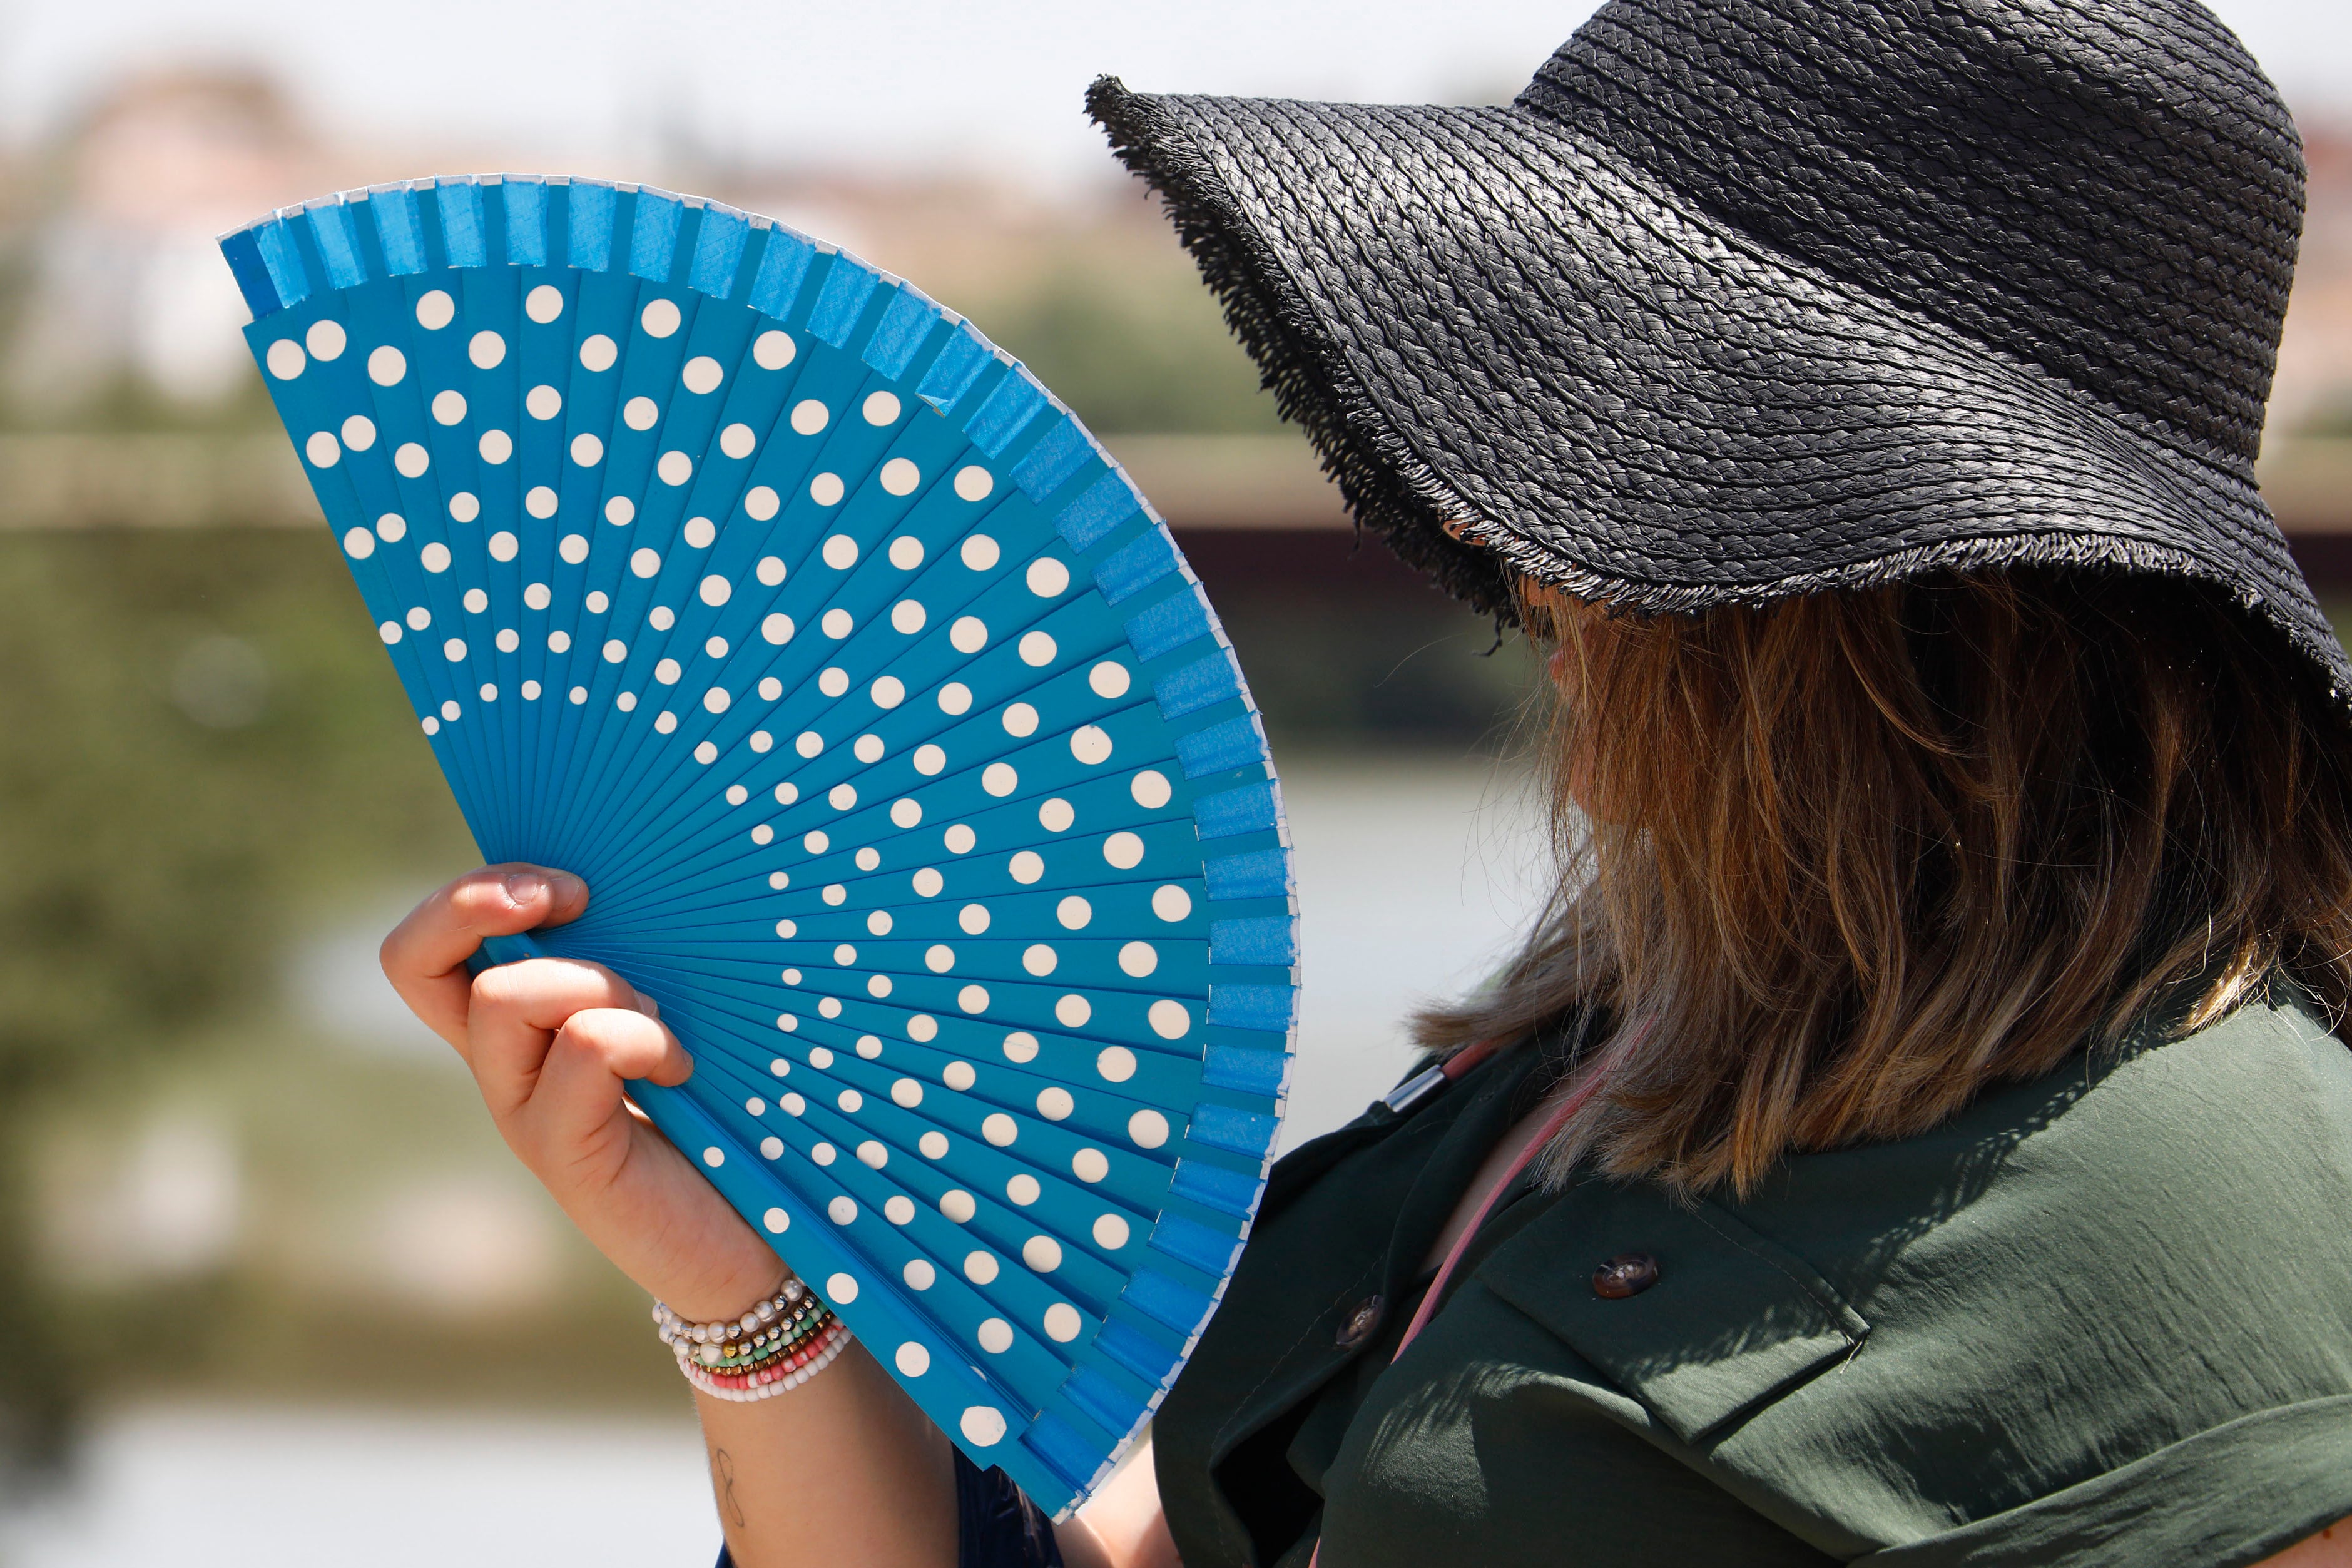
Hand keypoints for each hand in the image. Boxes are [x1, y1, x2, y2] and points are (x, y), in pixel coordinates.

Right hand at [381, 864, 783, 1319]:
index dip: (463, 896)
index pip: (427, 953)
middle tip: (576, 898)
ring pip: (505, 995)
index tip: (566, 884)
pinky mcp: (564, 1156)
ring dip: (598, 982)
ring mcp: (524, 1115)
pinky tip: (681, 1072)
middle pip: (412, 962)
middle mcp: (504, 1069)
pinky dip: (643, 1039)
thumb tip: (644, 876)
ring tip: (661, 1023)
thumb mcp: (676, 1016)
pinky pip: (583, 1049)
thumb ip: (639, 960)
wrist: (756, 1242)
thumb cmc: (731, 1118)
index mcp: (521, 1030)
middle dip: (477, 899)